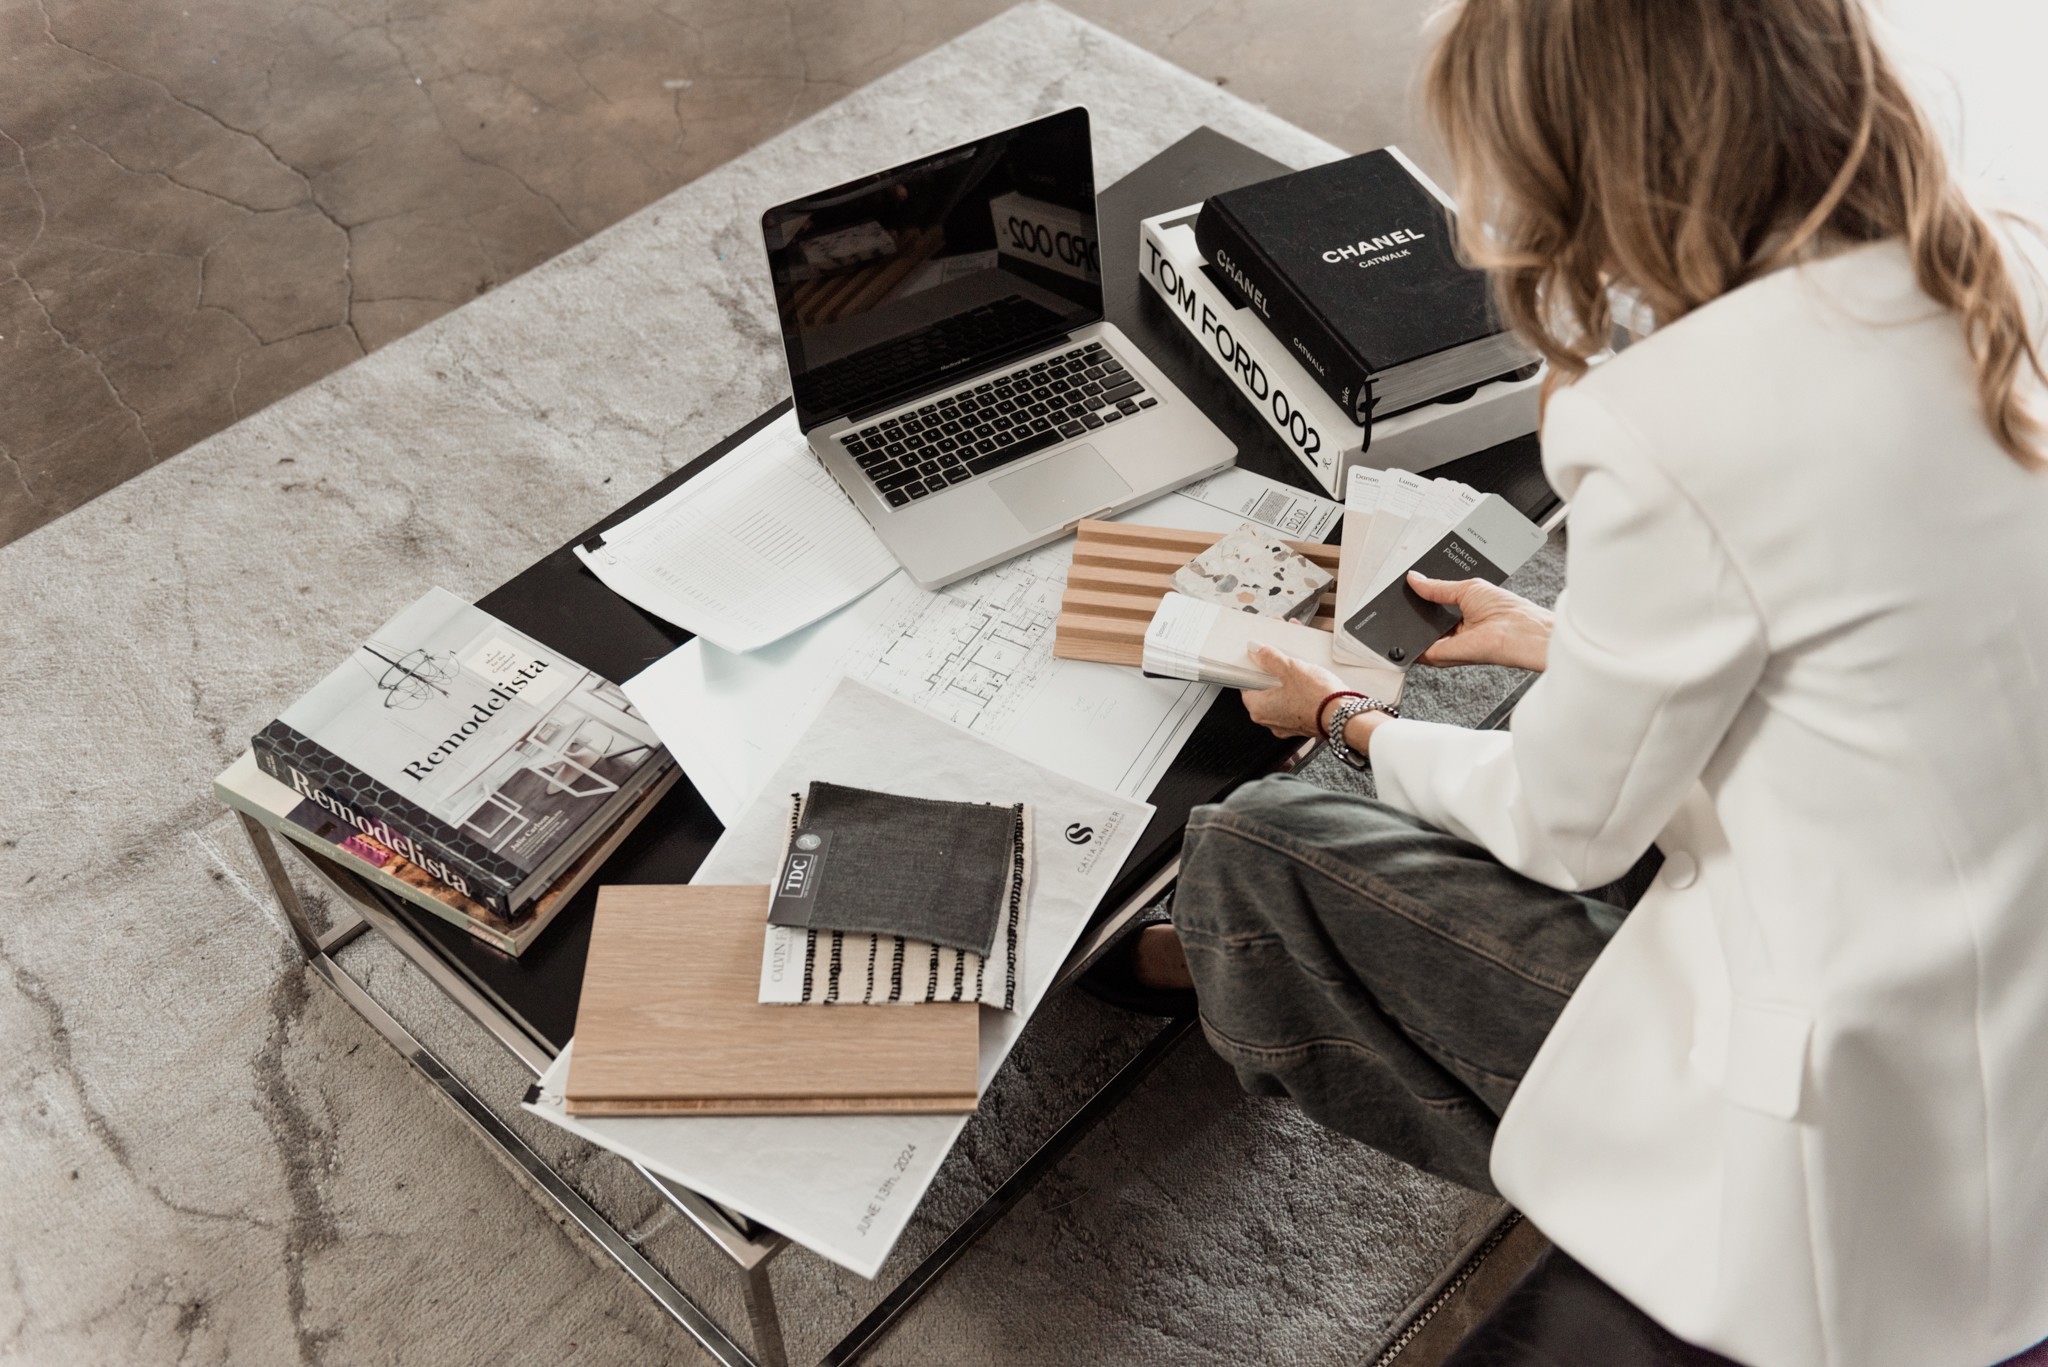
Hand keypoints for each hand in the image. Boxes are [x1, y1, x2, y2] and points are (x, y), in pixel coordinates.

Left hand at [1237, 643, 1355, 738]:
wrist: (1344, 716)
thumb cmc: (1317, 698)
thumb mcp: (1289, 668)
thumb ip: (1269, 658)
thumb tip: (1256, 650)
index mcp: (1259, 708)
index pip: (1246, 684)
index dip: (1253, 667)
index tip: (1260, 656)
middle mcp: (1269, 720)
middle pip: (1264, 688)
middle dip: (1273, 669)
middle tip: (1281, 656)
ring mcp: (1286, 723)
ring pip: (1281, 694)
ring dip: (1287, 677)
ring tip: (1298, 662)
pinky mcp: (1302, 722)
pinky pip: (1295, 702)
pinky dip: (1298, 689)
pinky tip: (1307, 676)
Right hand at [1408, 573, 1553, 671]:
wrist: (1518, 632)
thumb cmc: (1507, 611)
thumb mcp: (1468, 588)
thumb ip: (1438, 587)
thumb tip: (1415, 579)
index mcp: (1463, 615)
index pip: (1436, 608)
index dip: (1422, 597)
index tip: (1409, 587)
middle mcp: (1454, 632)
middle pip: (1425, 622)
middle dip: (1414, 608)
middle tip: (1403, 596)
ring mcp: (1447, 645)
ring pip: (1419, 635)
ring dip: (1410, 623)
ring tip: (1402, 607)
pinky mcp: (1441, 655)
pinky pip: (1418, 649)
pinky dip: (1410, 639)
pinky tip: (1404, 625)